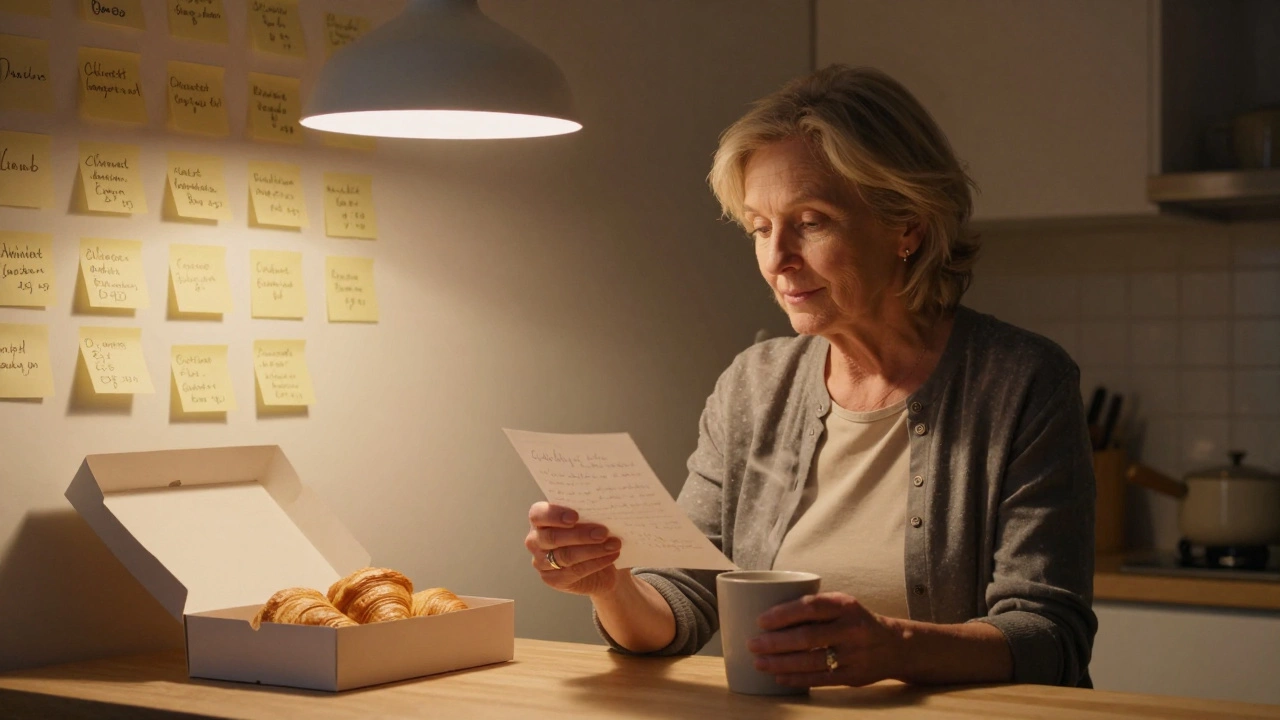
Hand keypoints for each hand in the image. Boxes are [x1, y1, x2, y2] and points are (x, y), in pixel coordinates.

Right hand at [525, 502, 623, 596]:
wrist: (599, 566)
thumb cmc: (589, 535)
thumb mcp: (586, 521)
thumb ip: (586, 514)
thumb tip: (602, 510)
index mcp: (539, 520)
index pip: (538, 514)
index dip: (555, 515)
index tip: (575, 516)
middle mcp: (535, 541)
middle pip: (552, 537)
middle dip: (580, 535)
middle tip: (603, 532)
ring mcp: (541, 562)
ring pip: (565, 556)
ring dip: (593, 550)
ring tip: (613, 545)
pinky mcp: (553, 579)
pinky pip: (575, 571)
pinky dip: (596, 562)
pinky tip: (611, 556)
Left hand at [746, 592, 904, 687]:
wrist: (894, 646)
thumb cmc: (855, 621)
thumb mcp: (842, 605)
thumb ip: (814, 608)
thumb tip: (769, 614)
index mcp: (846, 605)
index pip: (810, 606)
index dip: (783, 614)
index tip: (761, 621)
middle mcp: (852, 629)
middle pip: (807, 637)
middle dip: (775, 643)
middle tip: (752, 645)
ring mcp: (853, 655)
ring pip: (811, 661)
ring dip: (780, 664)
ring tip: (759, 663)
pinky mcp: (853, 676)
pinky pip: (820, 679)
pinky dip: (796, 679)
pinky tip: (779, 678)